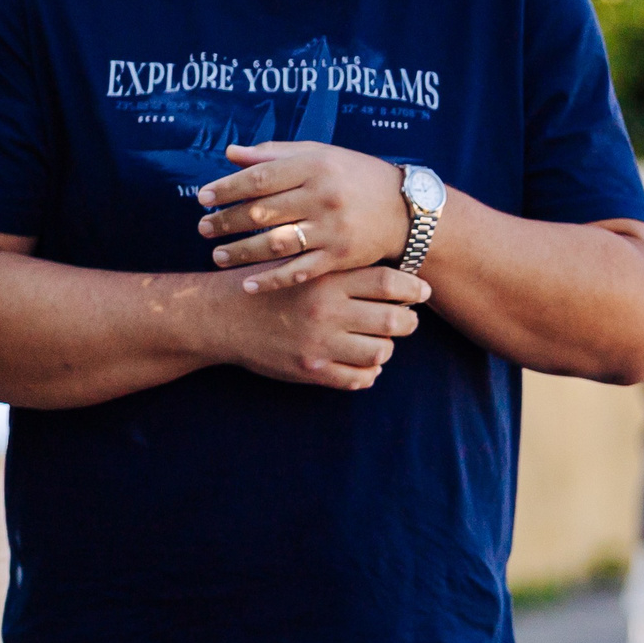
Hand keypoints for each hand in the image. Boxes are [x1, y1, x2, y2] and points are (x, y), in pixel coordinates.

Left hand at [196, 143, 411, 291]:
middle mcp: (323, 196)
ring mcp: (332, 229)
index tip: (203, 197)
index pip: (260, 177)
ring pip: (275, 243)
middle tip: (202, 228)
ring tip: (217, 256)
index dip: (227, 188)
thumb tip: (231, 153)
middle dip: (226, 221)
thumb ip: (276, 153)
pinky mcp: (340, 257)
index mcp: (316, 166)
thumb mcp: (321, 155)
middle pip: (262, 211)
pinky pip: (299, 271)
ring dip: (241, 252)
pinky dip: (271, 280)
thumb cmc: (356, 177)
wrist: (404, 211)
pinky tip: (247, 284)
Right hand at [213, 265, 428, 390]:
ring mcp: (319, 344)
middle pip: (394, 320)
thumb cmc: (266, 284)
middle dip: (408, 321)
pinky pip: (357, 379)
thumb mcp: (300, 263)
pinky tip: (362, 364)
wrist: (221, 316)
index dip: (413, 287)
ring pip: (381, 352)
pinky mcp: (310, 370)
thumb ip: (339, 265)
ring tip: (379, 341)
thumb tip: (392, 270)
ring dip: (386, 348)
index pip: (388, 282)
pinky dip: (367, 373)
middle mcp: (327, 311)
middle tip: (406, 319)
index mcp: (326, 279)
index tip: (422, 291)